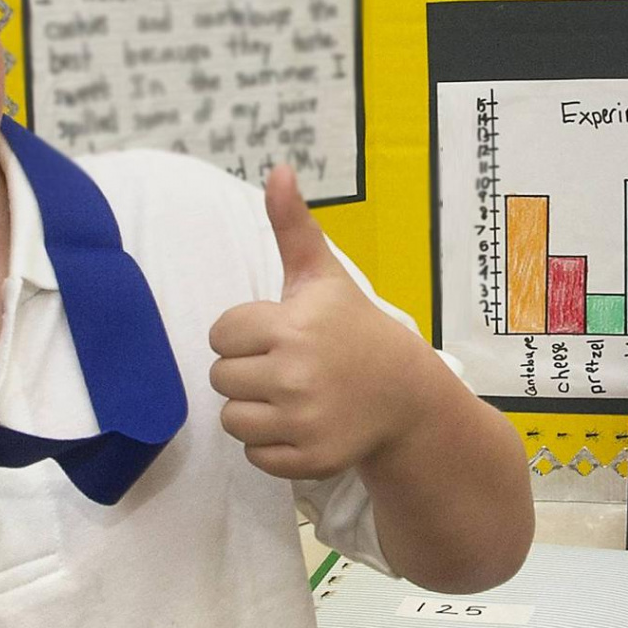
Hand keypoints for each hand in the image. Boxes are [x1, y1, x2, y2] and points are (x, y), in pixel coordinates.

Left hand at [209, 167, 437, 480]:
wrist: (406, 393)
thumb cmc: (354, 327)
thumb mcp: (323, 275)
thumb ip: (292, 225)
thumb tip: (277, 168)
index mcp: (292, 326)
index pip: (221, 334)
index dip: (244, 332)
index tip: (278, 332)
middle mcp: (296, 375)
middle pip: (221, 378)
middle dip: (247, 371)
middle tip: (286, 365)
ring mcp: (304, 421)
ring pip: (233, 420)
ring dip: (253, 410)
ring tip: (289, 395)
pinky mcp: (310, 459)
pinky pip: (255, 456)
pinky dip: (271, 445)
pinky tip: (300, 423)